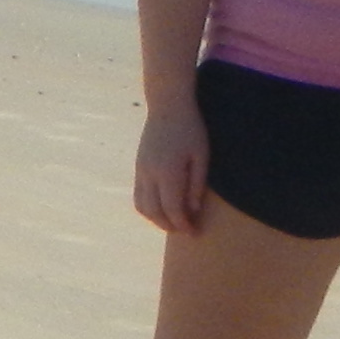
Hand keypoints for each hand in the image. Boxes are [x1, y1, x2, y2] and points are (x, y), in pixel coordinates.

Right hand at [131, 99, 210, 233]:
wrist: (167, 105)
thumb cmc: (191, 129)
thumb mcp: (201, 156)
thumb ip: (196, 184)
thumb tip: (193, 210)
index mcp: (168, 172)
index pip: (172, 209)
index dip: (183, 224)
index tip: (195, 232)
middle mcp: (149, 174)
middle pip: (154, 212)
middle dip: (169, 225)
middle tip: (185, 229)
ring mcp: (140, 170)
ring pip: (142, 206)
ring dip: (156, 219)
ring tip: (173, 221)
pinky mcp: (138, 166)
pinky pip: (138, 195)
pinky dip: (149, 207)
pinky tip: (162, 206)